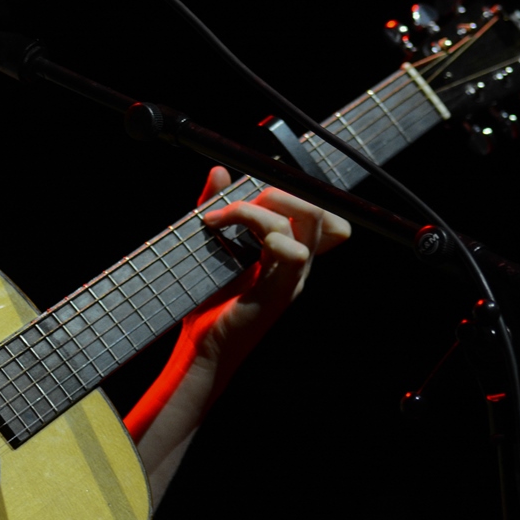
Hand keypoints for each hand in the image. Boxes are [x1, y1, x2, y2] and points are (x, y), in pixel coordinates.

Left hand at [181, 166, 350, 377]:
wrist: (200, 349)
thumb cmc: (207, 302)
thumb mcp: (210, 245)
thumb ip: (216, 206)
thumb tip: (219, 171)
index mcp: (288, 253)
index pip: (318, 211)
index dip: (292, 190)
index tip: (248, 191)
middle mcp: (297, 264)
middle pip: (317, 208)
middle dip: (276, 191)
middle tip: (233, 205)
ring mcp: (292, 278)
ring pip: (306, 220)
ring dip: (259, 207)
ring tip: (220, 218)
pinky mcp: (278, 291)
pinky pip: (289, 250)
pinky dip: (257, 228)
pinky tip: (222, 232)